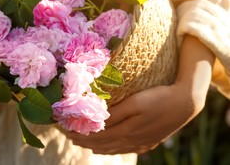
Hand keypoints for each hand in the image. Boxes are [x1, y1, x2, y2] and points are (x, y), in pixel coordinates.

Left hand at [66, 35, 214, 153]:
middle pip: (101, 143)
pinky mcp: (147, 141)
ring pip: (111, 148)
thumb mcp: (134, 103)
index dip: (78, 132)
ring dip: (94, 146)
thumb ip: (114, 113)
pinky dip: (111, 149)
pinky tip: (106, 149)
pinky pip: (124, 149)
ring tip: (81, 143)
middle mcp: (130, 140)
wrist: (185, 103)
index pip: (95, 135)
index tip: (63, 127)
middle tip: (66, 134)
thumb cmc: (158, 97)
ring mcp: (139, 142)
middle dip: (82, 139)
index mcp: (125, 130)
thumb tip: (95, 121)